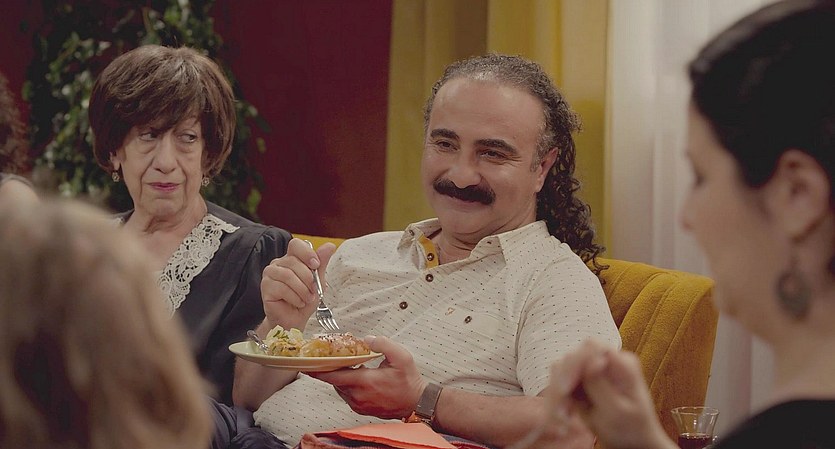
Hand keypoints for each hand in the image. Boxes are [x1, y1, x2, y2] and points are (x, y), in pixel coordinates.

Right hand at [260, 238, 336, 329]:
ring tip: (306, 299)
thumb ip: (322, 263)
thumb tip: (330, 246)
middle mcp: (279, 263)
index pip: (296, 245)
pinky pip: (281, 288)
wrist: (295, 320)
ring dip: (302, 290)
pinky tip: (297, 302)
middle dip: (308, 279)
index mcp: (292, 258)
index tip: (316, 265)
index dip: (307, 253)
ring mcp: (270, 274)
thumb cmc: (305, 300)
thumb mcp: (318, 281)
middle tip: (313, 291)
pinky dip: (294, 297)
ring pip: (288, 275)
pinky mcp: (265, 286)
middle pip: (294, 262)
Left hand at [308, 336, 426, 418]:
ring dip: (339, 378)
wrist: (416, 402)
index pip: (334, 377)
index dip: (318, 371)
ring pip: (340, 389)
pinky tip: (354, 376)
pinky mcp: (361, 409)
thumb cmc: (409, 380)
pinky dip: (346, 385)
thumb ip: (382, 344)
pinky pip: (347, 396)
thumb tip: (367, 339)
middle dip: (330, 370)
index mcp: (365, 382)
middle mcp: (358, 395)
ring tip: (343, 365)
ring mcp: (359, 404)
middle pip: (335, 382)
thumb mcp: (401, 356)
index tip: (306, 366)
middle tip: (326, 358)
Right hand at [547, 339, 674, 448]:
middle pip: (572, 358)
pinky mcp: (580, 382)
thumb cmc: (631, 429)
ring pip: (561, 371)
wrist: (632, 443)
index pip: (591, 347)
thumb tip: (593, 360)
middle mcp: (605, 361)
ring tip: (563, 419)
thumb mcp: (617, 410)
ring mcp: (591, 371)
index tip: (565, 388)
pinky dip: (558, 401)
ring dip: (557, 395)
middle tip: (560, 412)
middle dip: (562, 383)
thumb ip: (602, 384)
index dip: (575, 363)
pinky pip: (560, 385)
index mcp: (621, 363)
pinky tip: (563, 417)